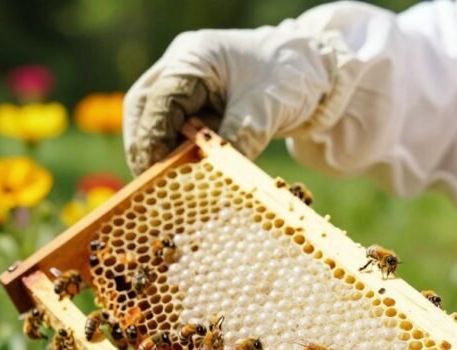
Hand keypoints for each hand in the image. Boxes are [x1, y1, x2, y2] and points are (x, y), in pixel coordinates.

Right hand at [123, 22, 340, 174]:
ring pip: (152, 117)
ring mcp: (185, 83)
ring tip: (161, 186)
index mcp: (195, 56)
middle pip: (144, 106)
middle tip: (150, 183)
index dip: (154, 134)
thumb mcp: (267, 109)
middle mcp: (182, 65)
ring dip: (156, 151)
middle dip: (144, 145)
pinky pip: (172, 128)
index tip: (156, 169)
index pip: (161, 97)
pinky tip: (180, 177)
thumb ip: (240, 137)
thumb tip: (217, 175)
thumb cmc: (290, 78)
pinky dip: (174, 152)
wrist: (312, 73)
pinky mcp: (194, 102)